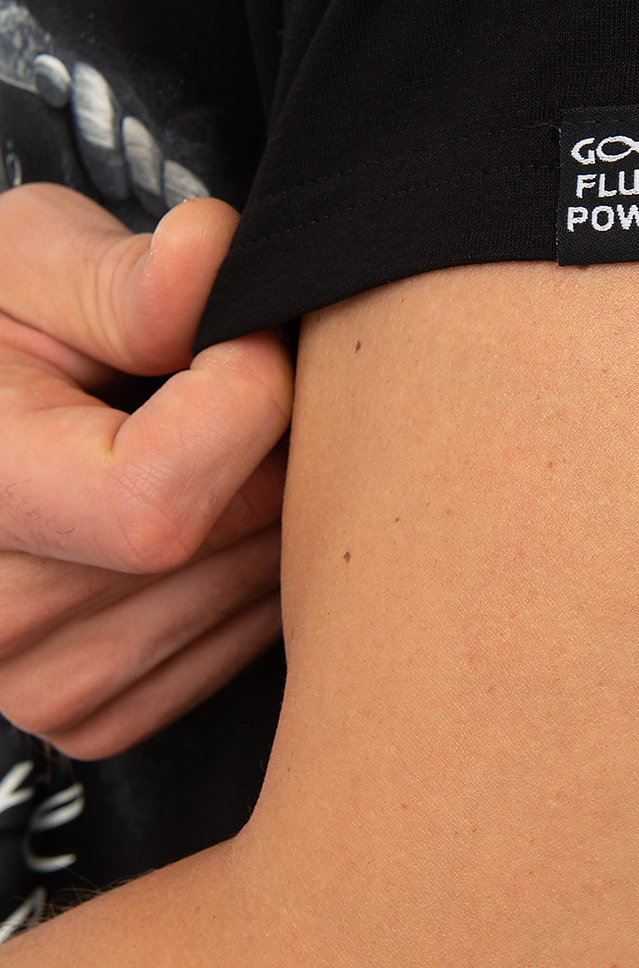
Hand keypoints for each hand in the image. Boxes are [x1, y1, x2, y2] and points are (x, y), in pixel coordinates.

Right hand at [0, 185, 292, 759]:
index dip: (242, 397)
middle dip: (280, 429)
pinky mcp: (100, 712)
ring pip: (264, 584)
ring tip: (215, 425)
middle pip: (233, 536)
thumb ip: (124, 277)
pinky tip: (215, 494)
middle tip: (246, 362)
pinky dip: (263, 555)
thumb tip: (207, 255)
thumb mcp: (30, 260)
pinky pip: (250, 635)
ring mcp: (50, 684)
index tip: (244, 332)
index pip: (157, 500)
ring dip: (280, 490)